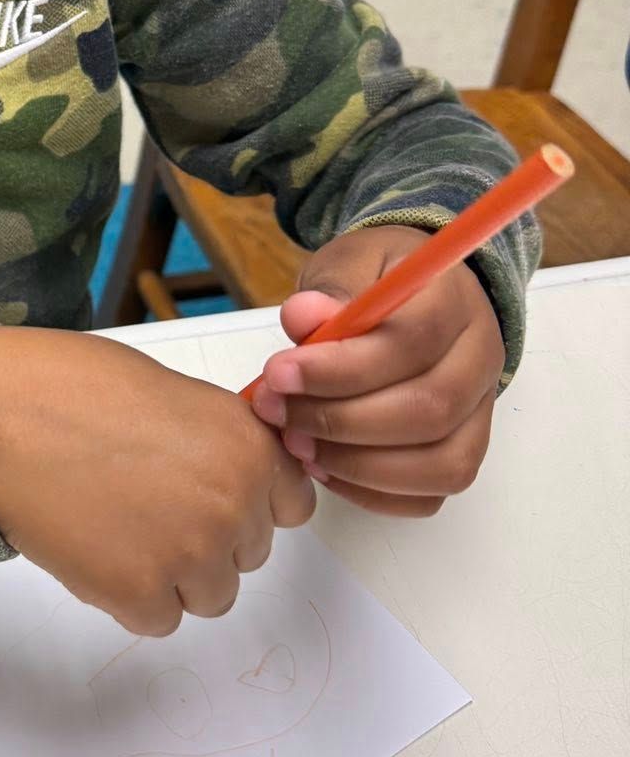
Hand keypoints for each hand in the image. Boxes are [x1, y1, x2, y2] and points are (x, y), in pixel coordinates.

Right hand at [0, 327, 313, 634]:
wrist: (1, 414)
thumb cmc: (73, 389)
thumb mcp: (177, 396)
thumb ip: (221, 443)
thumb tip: (233, 481)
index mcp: (249, 447)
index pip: (292, 508)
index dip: (250, 503)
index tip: (215, 496)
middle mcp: (233, 504)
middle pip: (247, 556)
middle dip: (205, 537)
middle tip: (147, 503)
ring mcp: (190, 553)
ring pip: (209, 596)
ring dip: (173, 575)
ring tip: (120, 528)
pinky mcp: (139, 593)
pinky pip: (158, 619)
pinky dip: (129, 597)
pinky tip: (97, 550)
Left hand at [250, 225, 504, 516]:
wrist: (414, 302)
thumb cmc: (376, 282)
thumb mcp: (349, 263)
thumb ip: (330, 288)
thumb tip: (303, 317)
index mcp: (454, 300)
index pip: (412, 341)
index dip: (341, 367)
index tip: (279, 373)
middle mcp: (480, 359)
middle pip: (429, 408)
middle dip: (339, 421)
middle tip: (277, 413)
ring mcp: (479, 411)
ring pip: (438, 462)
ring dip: (356, 465)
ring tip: (296, 443)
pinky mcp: (464, 450)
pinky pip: (430, 493)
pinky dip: (372, 492)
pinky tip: (324, 466)